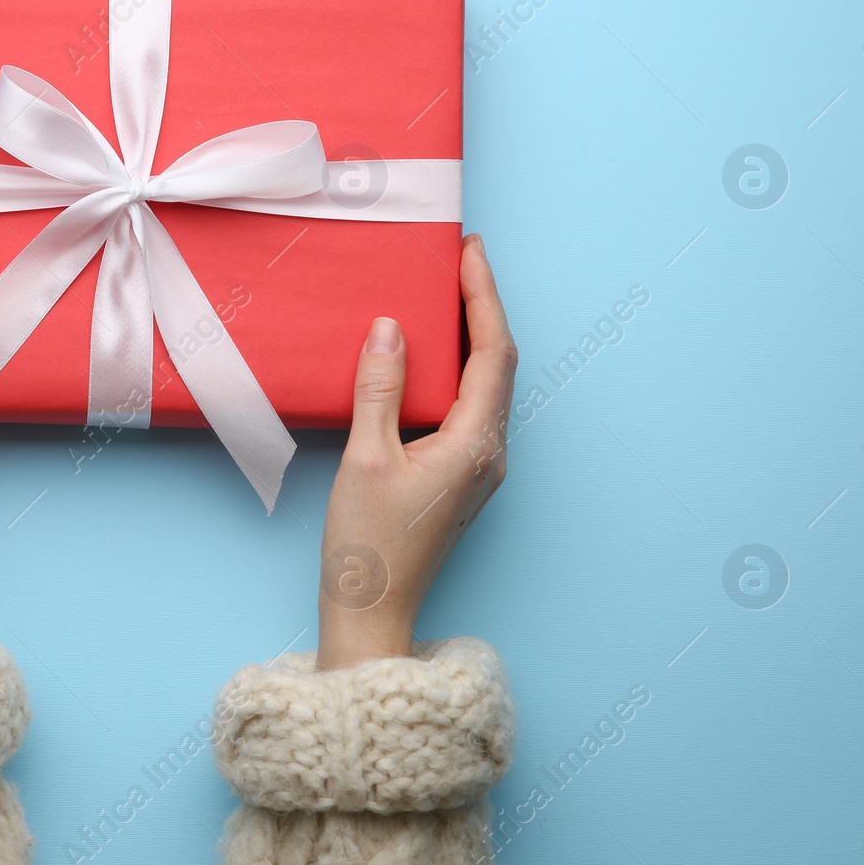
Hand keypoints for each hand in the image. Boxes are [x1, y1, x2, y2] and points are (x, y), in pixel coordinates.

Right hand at [317, 234, 515, 669]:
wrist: (372, 612)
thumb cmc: (368, 546)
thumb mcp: (365, 458)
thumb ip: (379, 389)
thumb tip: (392, 328)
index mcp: (475, 444)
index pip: (491, 352)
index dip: (483, 296)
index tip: (468, 252)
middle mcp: (489, 453)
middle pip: (498, 364)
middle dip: (481, 308)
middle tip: (457, 261)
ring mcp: (479, 467)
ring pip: (486, 385)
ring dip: (470, 336)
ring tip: (444, 295)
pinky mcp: (461, 477)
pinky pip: (469, 407)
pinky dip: (456, 369)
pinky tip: (428, 356)